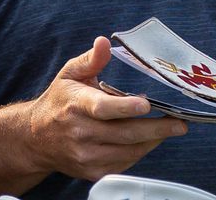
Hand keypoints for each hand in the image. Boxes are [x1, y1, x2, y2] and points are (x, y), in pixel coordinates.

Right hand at [25, 37, 186, 181]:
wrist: (36, 138)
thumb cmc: (59, 101)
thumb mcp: (69, 74)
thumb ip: (91, 59)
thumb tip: (104, 42)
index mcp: (75, 105)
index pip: (102, 108)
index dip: (125, 108)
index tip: (146, 105)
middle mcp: (80, 132)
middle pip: (124, 134)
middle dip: (156, 129)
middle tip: (179, 123)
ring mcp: (85, 155)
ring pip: (129, 151)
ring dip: (152, 140)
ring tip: (170, 129)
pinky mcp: (92, 172)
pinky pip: (125, 163)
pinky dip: (140, 151)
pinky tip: (148, 139)